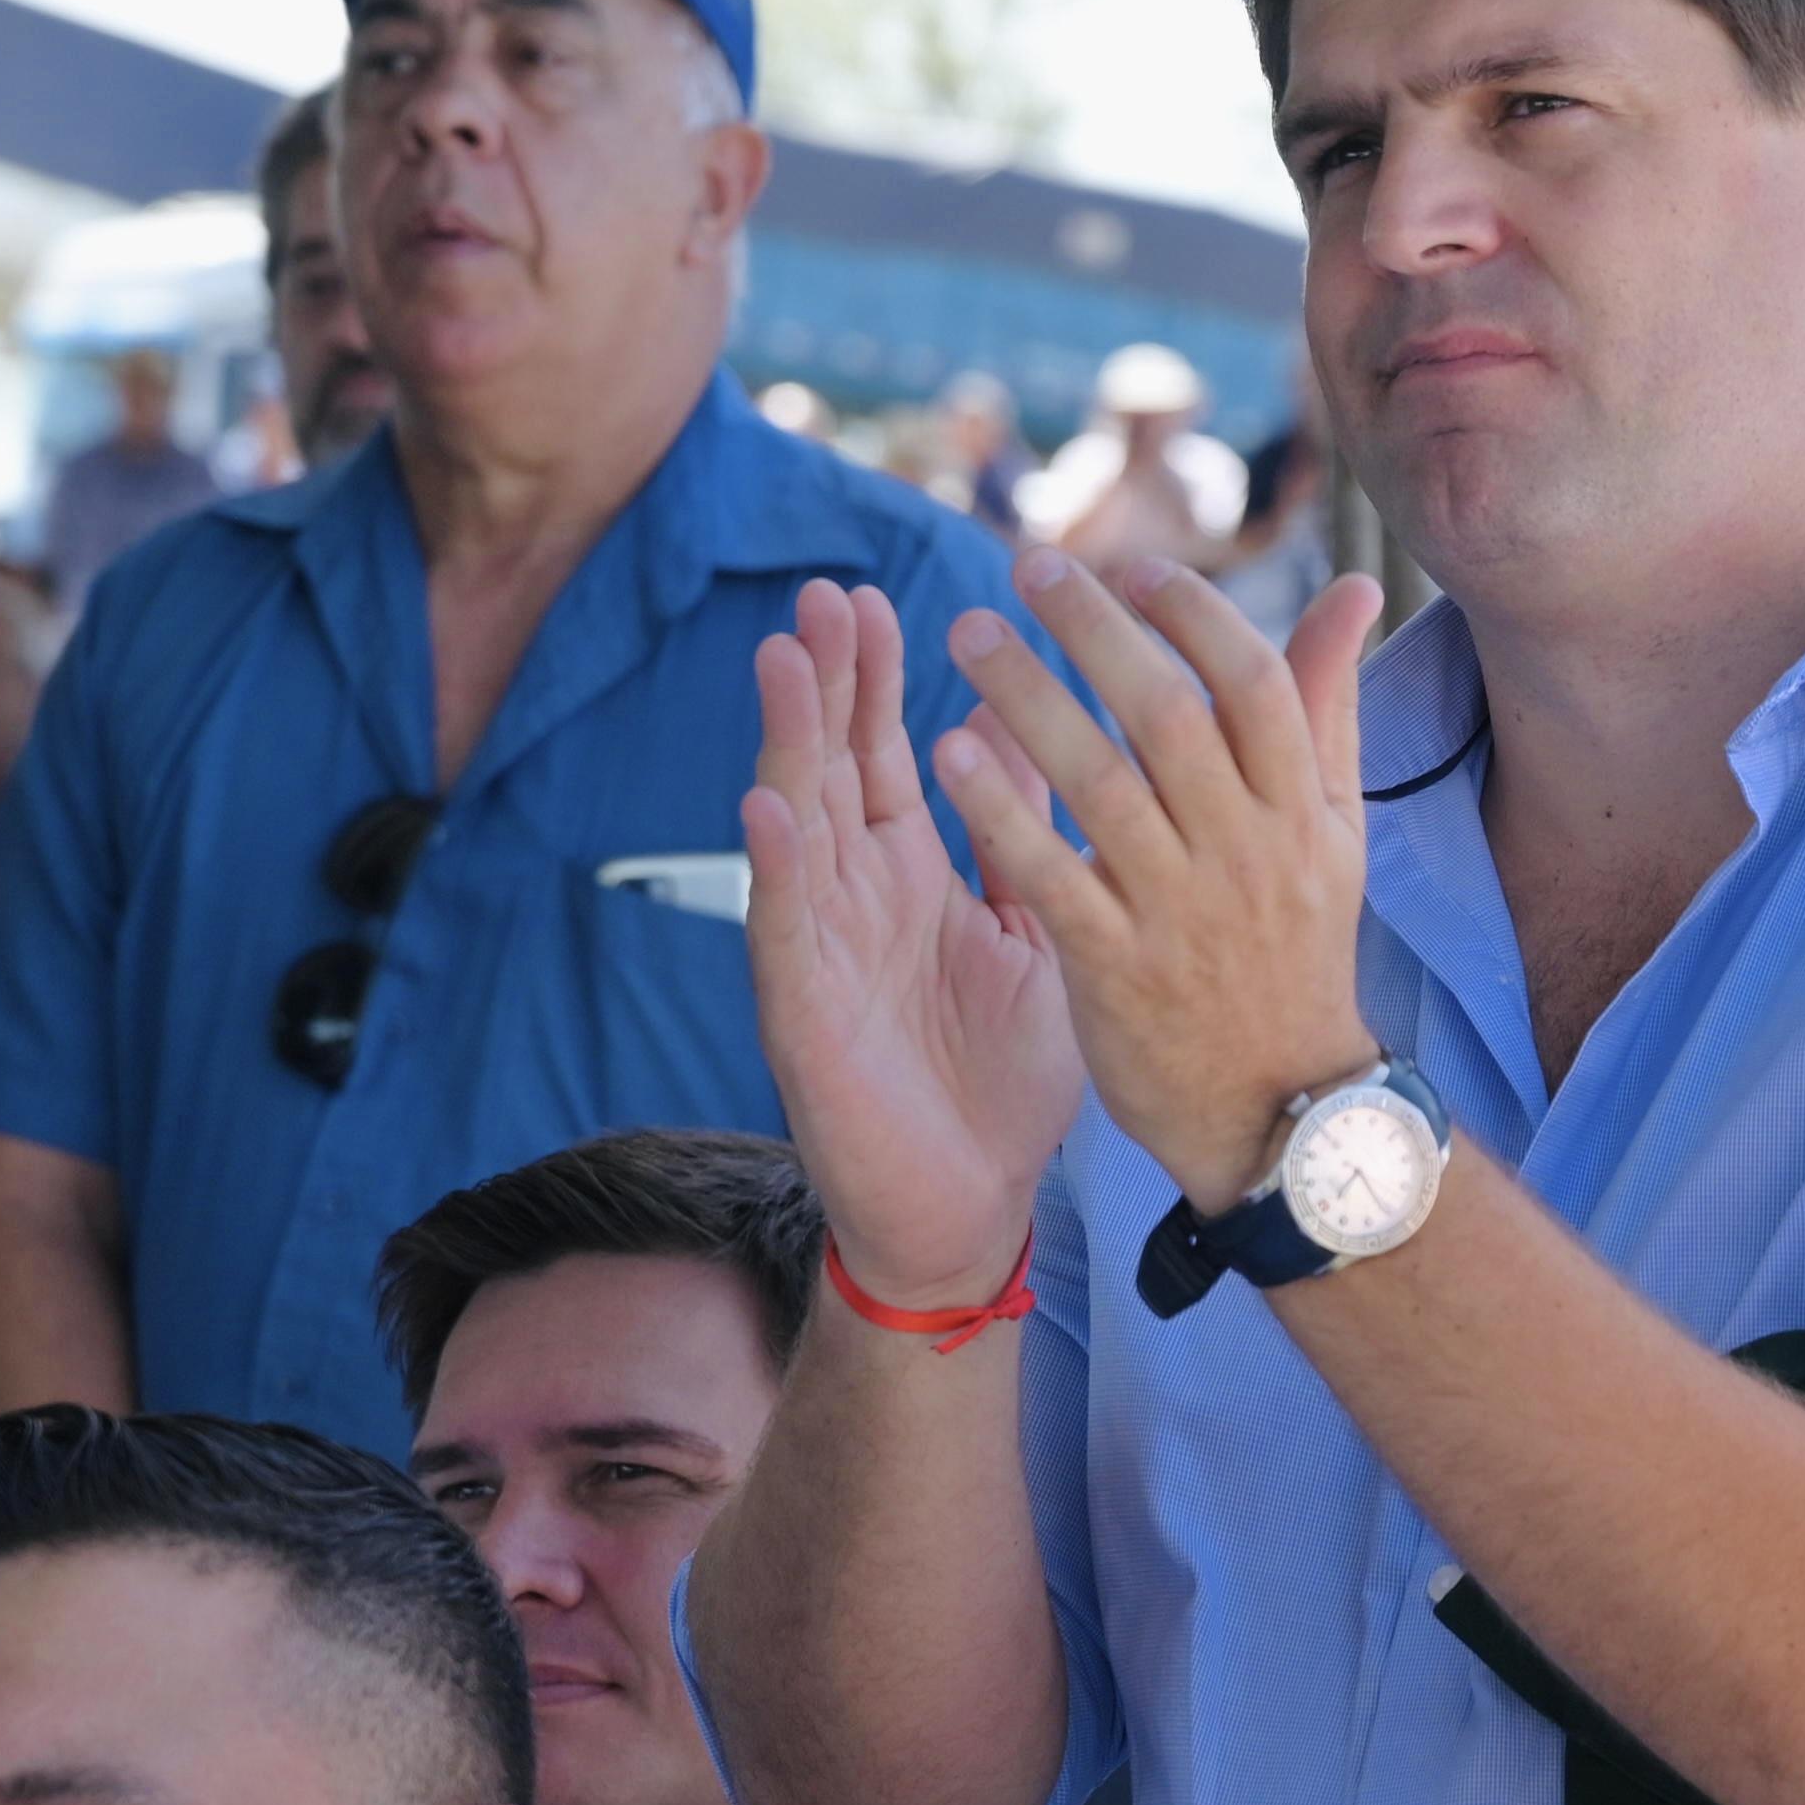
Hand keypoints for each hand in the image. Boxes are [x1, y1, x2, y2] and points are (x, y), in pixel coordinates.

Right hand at [740, 580, 1090, 1307]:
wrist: (971, 1209)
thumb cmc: (1001, 1081)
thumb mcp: (1034, 937)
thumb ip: (1026, 841)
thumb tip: (1025, 732)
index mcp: (909, 876)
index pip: (882, 755)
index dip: (873, 680)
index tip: (873, 596)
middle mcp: (853, 899)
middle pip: (829, 767)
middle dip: (824, 682)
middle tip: (824, 595)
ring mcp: (822, 950)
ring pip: (796, 826)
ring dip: (787, 742)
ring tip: (782, 658)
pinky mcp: (806, 1013)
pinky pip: (787, 928)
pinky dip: (779, 866)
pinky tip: (770, 803)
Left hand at [908, 549, 1388, 1213]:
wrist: (1281, 1113)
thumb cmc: (1297, 951)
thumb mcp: (1335, 832)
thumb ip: (1328, 707)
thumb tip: (1356, 588)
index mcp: (1304, 812)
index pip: (1254, 683)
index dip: (1192, 613)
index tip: (1131, 567)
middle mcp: (1248, 854)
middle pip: (1169, 715)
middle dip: (1095, 629)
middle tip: (1028, 566)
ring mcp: (1182, 915)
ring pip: (1100, 784)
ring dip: (1028, 697)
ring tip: (971, 634)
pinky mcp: (1117, 972)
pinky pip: (1051, 877)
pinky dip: (1001, 812)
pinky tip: (949, 753)